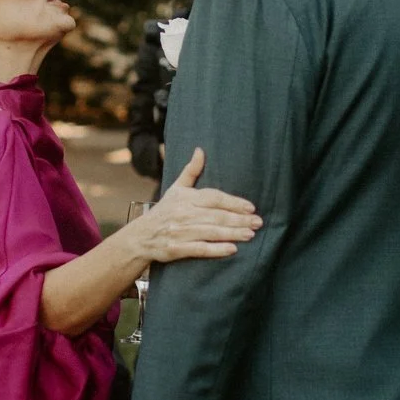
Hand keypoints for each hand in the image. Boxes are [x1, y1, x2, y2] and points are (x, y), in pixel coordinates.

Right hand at [133, 150, 261, 265]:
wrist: (140, 237)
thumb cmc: (165, 211)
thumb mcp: (176, 189)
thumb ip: (191, 171)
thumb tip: (201, 150)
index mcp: (185, 198)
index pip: (213, 197)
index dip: (233, 202)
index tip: (251, 207)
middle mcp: (183, 213)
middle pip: (215, 215)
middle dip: (239, 219)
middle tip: (258, 222)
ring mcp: (179, 232)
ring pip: (210, 232)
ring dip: (232, 233)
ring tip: (250, 234)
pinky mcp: (175, 249)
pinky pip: (199, 249)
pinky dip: (215, 249)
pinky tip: (232, 249)